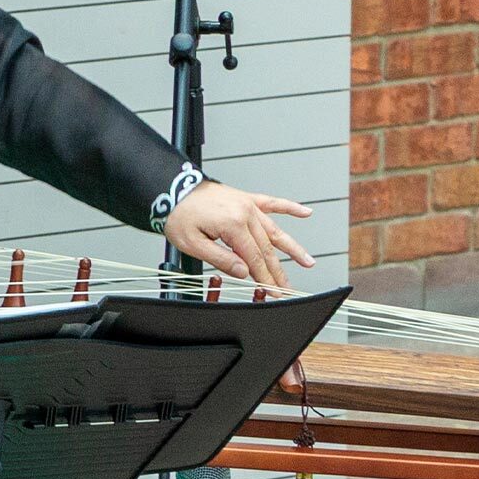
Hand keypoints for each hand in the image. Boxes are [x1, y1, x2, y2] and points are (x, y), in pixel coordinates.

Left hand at [164, 181, 315, 294]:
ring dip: (292, 247)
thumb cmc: (177, 214)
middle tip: (288, 288)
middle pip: (267, 248)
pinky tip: (305, 212)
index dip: (265, 277)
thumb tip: (244, 272)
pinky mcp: (246, 198)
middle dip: (278, 271)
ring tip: (308, 261)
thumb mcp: (192, 244)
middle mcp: (245, 213)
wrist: (170, 187)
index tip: (274, 291)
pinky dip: (290, 207)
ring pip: (274, 230)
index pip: (254, 258)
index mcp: (232, 225)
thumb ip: (220, 258)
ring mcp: (247, 205)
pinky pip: (272, 203)